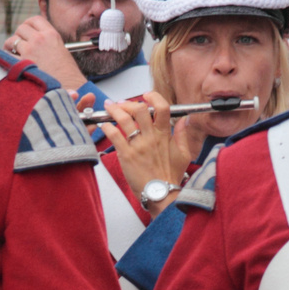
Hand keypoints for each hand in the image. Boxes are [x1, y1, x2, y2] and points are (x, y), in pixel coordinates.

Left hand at [6, 16, 85, 89]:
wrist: (69, 87)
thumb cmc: (67, 73)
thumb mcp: (61, 50)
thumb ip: (48, 42)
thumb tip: (34, 40)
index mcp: (51, 35)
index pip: (35, 20)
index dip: (28, 24)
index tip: (26, 31)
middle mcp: (40, 39)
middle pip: (21, 28)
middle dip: (19, 35)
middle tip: (19, 44)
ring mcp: (30, 50)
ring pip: (12, 40)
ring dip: (10, 46)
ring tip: (13, 52)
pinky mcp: (22, 62)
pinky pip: (7, 55)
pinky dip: (6, 57)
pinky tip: (10, 62)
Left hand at [103, 93, 188, 214]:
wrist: (161, 193)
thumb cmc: (171, 176)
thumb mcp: (184, 154)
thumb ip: (182, 135)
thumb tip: (184, 120)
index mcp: (165, 135)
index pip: (162, 107)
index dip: (153, 97)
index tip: (146, 96)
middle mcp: (151, 137)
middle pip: (139, 109)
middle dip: (129, 103)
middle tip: (122, 104)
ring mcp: (138, 145)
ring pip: (124, 119)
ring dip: (114, 110)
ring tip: (109, 107)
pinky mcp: (126, 155)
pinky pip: (114, 135)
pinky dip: (107, 127)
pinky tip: (104, 125)